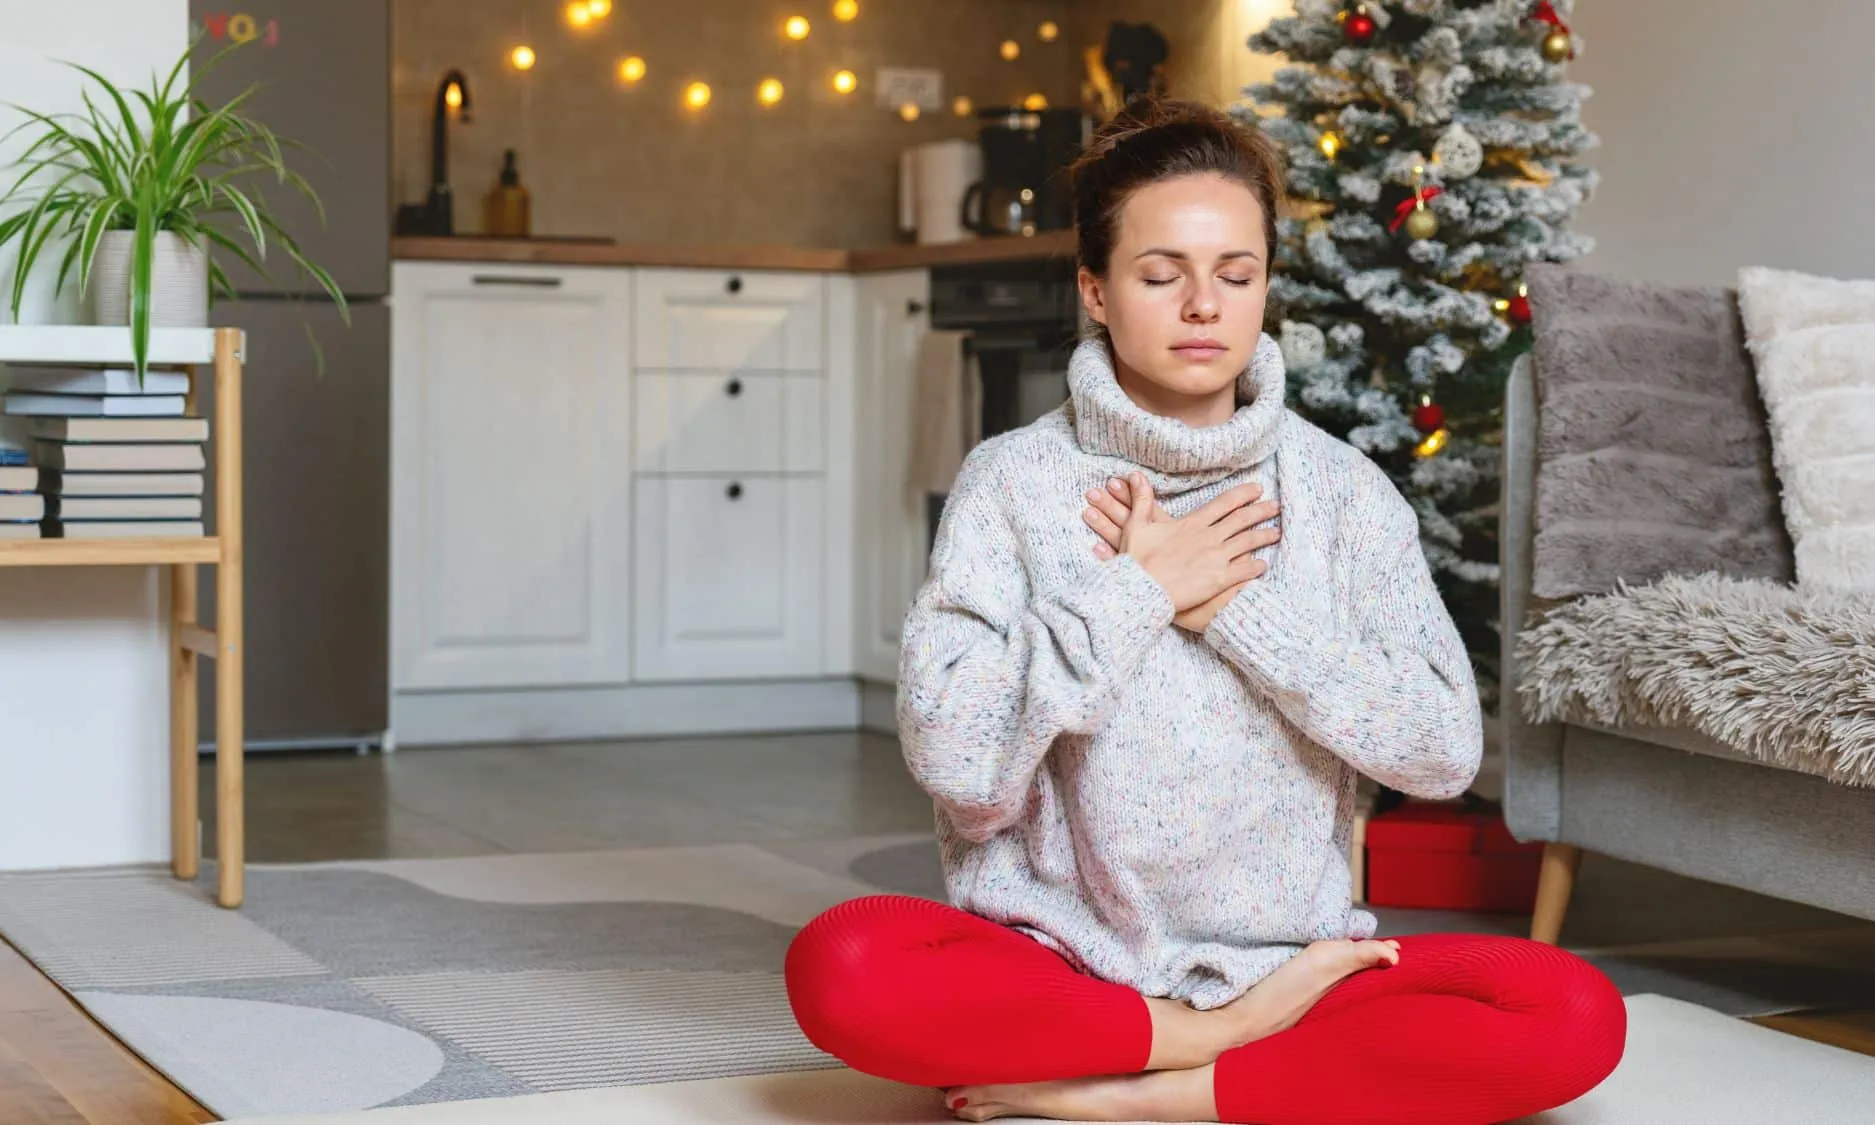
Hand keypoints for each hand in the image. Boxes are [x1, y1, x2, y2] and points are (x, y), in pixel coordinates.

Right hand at [1091, 473, 1277, 620]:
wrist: (1140, 589)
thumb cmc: (1136, 560)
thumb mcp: (1136, 525)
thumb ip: (1142, 500)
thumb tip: (1136, 475)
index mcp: (1192, 523)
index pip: (1224, 503)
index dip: (1243, 494)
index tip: (1257, 489)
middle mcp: (1208, 537)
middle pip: (1242, 519)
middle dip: (1261, 511)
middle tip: (1276, 506)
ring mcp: (1216, 558)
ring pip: (1248, 542)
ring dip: (1264, 536)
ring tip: (1277, 532)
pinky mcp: (1218, 580)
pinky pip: (1244, 571)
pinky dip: (1256, 567)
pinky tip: (1264, 565)